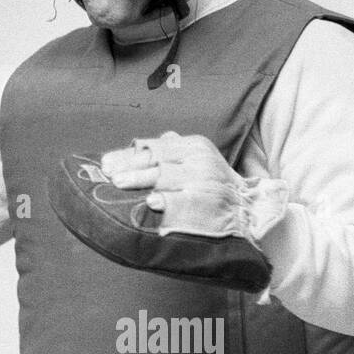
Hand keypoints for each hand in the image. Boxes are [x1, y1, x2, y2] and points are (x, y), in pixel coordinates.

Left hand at [99, 132, 287, 243]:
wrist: (248, 210)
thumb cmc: (214, 184)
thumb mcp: (198, 158)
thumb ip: (172, 149)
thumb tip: (139, 143)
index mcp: (194, 146)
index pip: (154, 146)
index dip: (127, 154)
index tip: (105, 162)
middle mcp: (199, 160)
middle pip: (155, 159)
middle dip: (127, 166)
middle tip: (107, 173)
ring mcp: (204, 181)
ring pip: (164, 176)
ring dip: (139, 179)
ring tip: (118, 183)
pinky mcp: (209, 203)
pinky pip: (183, 202)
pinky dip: (166, 202)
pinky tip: (152, 202)